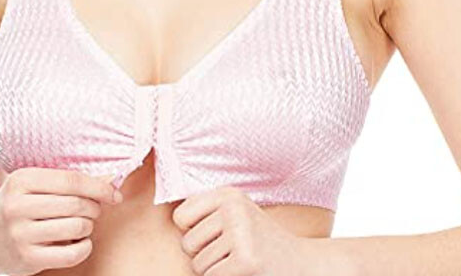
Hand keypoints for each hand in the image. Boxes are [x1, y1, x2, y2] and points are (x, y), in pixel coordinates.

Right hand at [0, 167, 122, 274]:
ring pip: (76, 227)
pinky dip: (84, 247)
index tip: (114, 193)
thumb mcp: (31, 185)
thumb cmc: (17, 205)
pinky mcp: (26, 260)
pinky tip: (80, 242)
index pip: (72, 180)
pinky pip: (71, 254)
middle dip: (95, 207)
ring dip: (88, 226)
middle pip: (76, 204)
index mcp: (21, 180)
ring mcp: (20, 234)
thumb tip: (109, 181)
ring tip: (83, 224)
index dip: (98, 187)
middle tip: (96, 209)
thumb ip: (64, 180)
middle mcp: (17, 206)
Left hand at [171, 185, 311, 275]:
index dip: (192, 232)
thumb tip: (158, 206)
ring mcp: (240, 234)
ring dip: (214, 271)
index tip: (214, 234)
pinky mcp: (245, 262)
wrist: (302, 264)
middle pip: (188, 243)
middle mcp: (233, 208)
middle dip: (204, 255)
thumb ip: (206, 211)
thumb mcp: (236, 215)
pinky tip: (244, 272)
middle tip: (232, 252)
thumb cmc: (259, 242)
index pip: (181, 216)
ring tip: (239, 261)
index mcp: (228, 194)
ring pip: (198, 264)